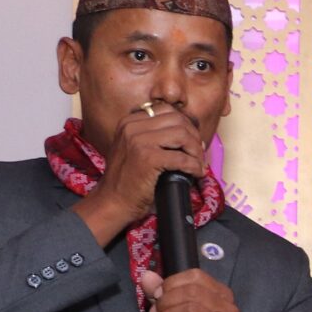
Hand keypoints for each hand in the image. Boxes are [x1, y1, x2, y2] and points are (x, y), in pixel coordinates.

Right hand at [78, 101, 206, 247]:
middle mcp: (132, 127)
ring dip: (196, 151)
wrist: (112, 200)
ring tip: (197, 164)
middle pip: (178, 121)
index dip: (186, 124)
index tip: (193, 140)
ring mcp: (139, 141)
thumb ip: (154, 135)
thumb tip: (191, 132)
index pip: (168, 110)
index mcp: (129, 122)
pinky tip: (195, 174)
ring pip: (183, 135)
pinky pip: (182, 158)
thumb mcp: (135, 148)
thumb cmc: (128, 178)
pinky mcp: (148, 158)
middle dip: (194, 137)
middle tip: (198, 154)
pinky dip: (194, 166)